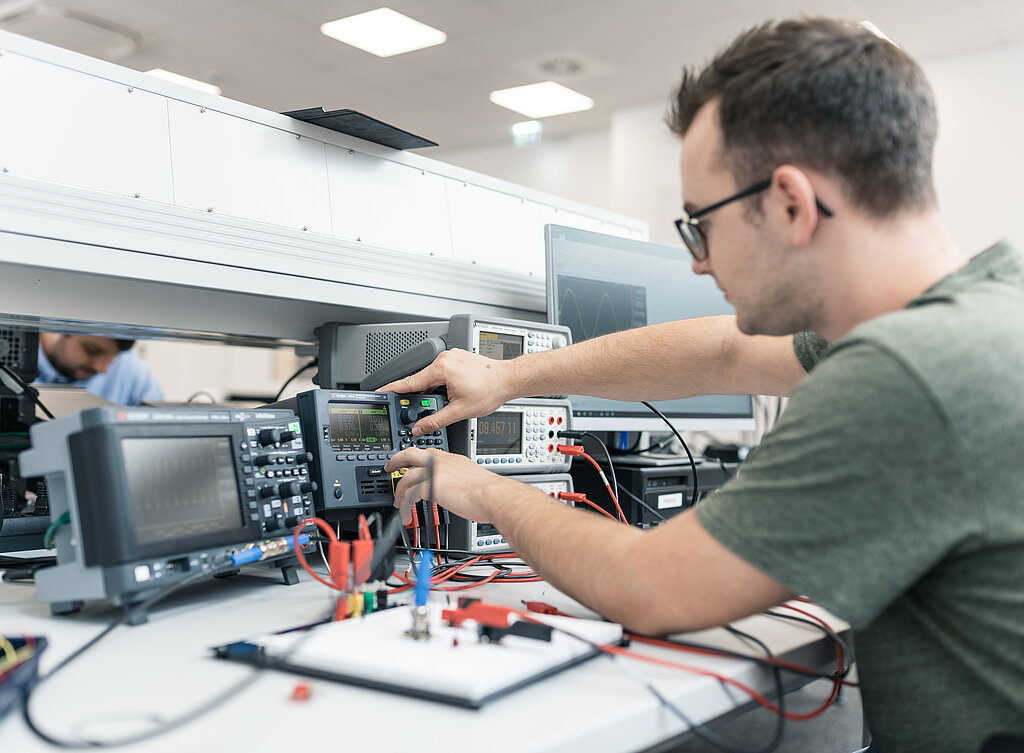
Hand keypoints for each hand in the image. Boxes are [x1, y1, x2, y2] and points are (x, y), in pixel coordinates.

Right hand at [377, 349, 517, 435]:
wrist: (509, 379)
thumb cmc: (490, 390)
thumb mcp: (460, 411)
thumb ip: (435, 420)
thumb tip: (420, 428)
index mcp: (441, 368)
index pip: (409, 381)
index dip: (393, 389)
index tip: (381, 391)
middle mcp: (445, 359)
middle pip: (421, 380)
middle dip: (419, 396)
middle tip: (418, 410)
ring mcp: (452, 357)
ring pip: (432, 377)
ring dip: (433, 390)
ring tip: (446, 402)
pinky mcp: (458, 359)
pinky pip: (442, 372)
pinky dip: (441, 384)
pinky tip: (451, 394)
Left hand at [385, 447, 507, 524]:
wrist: (492, 495)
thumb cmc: (488, 491)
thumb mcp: (471, 477)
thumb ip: (459, 479)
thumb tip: (456, 489)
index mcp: (451, 459)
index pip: (428, 453)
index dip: (417, 459)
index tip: (412, 465)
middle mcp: (440, 462)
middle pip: (410, 454)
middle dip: (397, 461)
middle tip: (390, 467)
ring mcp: (434, 472)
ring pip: (407, 477)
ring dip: (399, 491)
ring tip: (397, 502)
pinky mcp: (430, 485)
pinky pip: (409, 495)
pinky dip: (404, 506)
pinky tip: (405, 514)